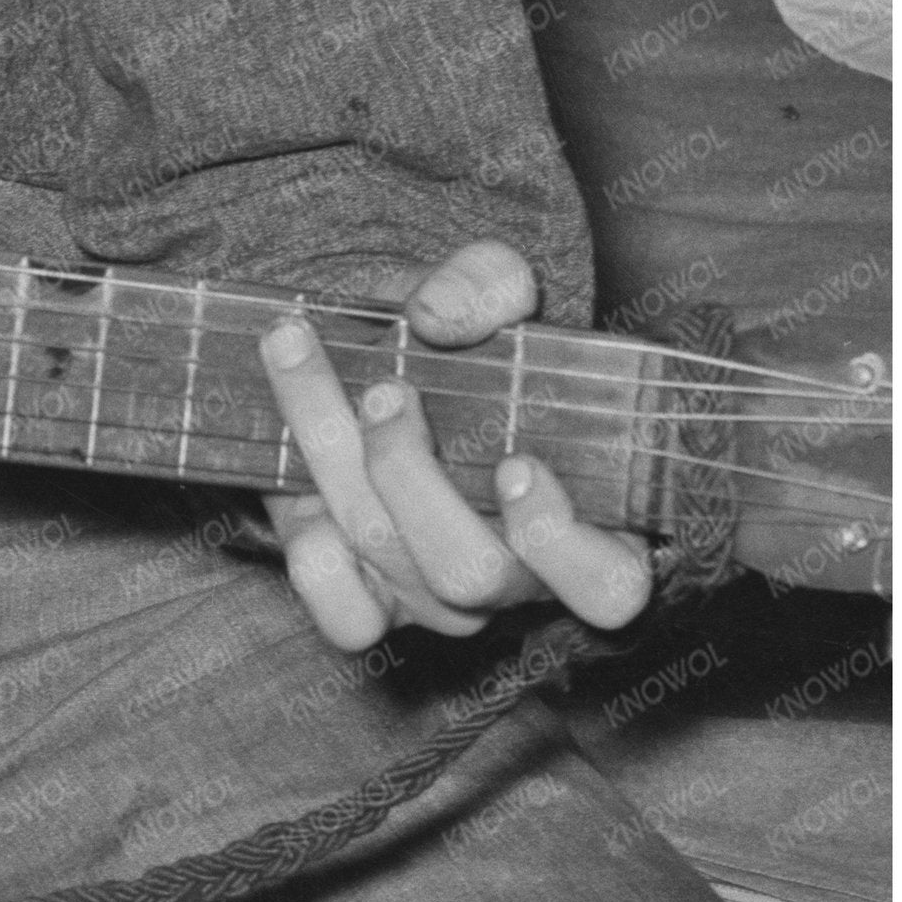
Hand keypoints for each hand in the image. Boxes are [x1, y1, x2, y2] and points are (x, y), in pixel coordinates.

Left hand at [256, 239, 650, 651]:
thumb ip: (485, 283)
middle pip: (469, 570)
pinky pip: (345, 618)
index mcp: (592, 523)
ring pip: (388, 560)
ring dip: (337, 462)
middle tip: (387, 392)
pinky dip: (313, 559)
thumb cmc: (466, 343)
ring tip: (306, 370)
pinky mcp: (371, 600)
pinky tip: (294, 483)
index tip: (518, 462)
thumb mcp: (485, 292)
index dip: (560, 541)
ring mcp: (439, 597)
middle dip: (412, 477)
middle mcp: (518, 576)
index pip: (607, 587)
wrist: (375, 360)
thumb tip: (442, 316)